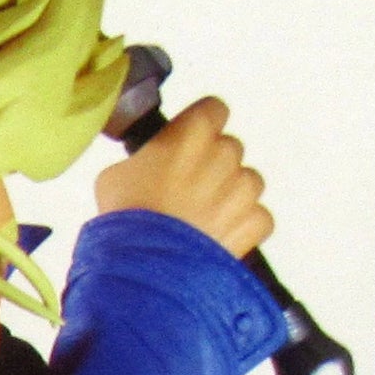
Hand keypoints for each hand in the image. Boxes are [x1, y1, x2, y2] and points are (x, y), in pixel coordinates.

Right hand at [93, 96, 272, 256]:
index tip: (188, 145)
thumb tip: (148, 166)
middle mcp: (225, 153)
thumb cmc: (126, 218)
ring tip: (201, 220)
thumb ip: (144, 159)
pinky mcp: (254, 221)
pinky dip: (242, 227)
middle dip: (213, 167)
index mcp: (192, 131)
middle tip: (186, 192)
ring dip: (230, 196)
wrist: (144, 265)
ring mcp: (243, 188)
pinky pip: (258, 217)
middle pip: (229, 149)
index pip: (213, 110)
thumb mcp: (116, 175)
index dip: (199, 129)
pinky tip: (216, 238)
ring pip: (248, 182)